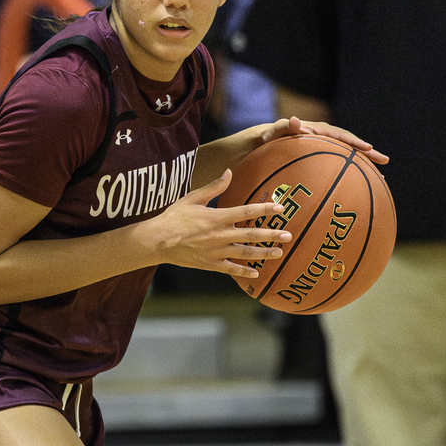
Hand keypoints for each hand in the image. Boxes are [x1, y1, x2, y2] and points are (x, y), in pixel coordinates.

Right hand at [148, 170, 291, 278]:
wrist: (158, 240)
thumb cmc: (174, 217)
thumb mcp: (193, 198)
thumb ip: (214, 187)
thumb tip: (229, 172)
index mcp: (217, 217)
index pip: (246, 211)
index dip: (264, 209)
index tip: (279, 208)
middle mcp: (219, 235)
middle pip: (251, 234)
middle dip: (271, 234)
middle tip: (288, 235)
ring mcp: (216, 251)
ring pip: (245, 253)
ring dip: (263, 253)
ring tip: (279, 253)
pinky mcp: (210, 263)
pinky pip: (230, 269)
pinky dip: (243, 271)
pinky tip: (256, 273)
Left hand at [256, 114, 388, 165]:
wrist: (258, 146)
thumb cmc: (263, 140)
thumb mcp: (270, 134)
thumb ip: (282, 128)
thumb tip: (293, 120)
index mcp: (315, 131)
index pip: (338, 135)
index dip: (353, 141)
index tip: (367, 148)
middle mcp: (322, 139)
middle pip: (348, 146)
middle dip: (367, 153)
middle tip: (385, 161)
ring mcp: (322, 151)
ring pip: (346, 158)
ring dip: (363, 166)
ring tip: (381, 178)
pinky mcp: (319, 162)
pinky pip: (336, 168)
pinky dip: (348, 177)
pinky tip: (357, 191)